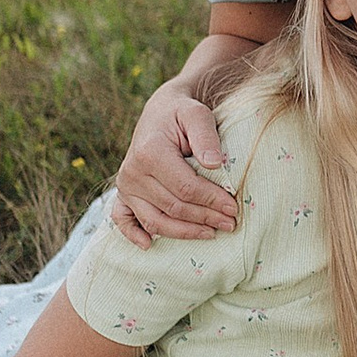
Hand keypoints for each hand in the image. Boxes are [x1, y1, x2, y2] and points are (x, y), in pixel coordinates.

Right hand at [113, 83, 236, 243]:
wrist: (161, 111)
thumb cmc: (183, 113)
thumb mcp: (197, 114)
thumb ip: (206, 136)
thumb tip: (214, 164)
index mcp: (150, 152)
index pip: (185, 188)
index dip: (211, 201)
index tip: (233, 207)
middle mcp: (132, 172)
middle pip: (173, 207)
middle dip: (205, 218)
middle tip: (231, 223)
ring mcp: (126, 185)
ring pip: (155, 220)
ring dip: (184, 232)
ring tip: (211, 233)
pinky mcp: (123, 194)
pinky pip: (123, 219)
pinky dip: (134, 234)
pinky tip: (150, 245)